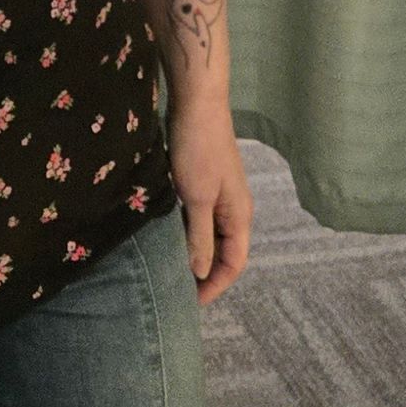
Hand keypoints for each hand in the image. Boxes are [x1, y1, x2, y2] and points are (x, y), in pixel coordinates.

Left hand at [167, 95, 251, 305]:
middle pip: (223, 254)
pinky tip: (165, 242)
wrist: (197, 103)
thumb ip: (199, 236)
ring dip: (193, 255)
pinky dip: (184, 235)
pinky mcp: (202, 185)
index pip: (234, 263)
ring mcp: (218, 197)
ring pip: (208, 238)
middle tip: (176, 293)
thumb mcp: (197, 197)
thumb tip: (199, 272)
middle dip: (203, 275)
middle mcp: (233, 210)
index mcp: (240, 215)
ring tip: (168, 272)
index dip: (214, 286)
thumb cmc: (199, 147)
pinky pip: (197, 221)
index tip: (190, 303)